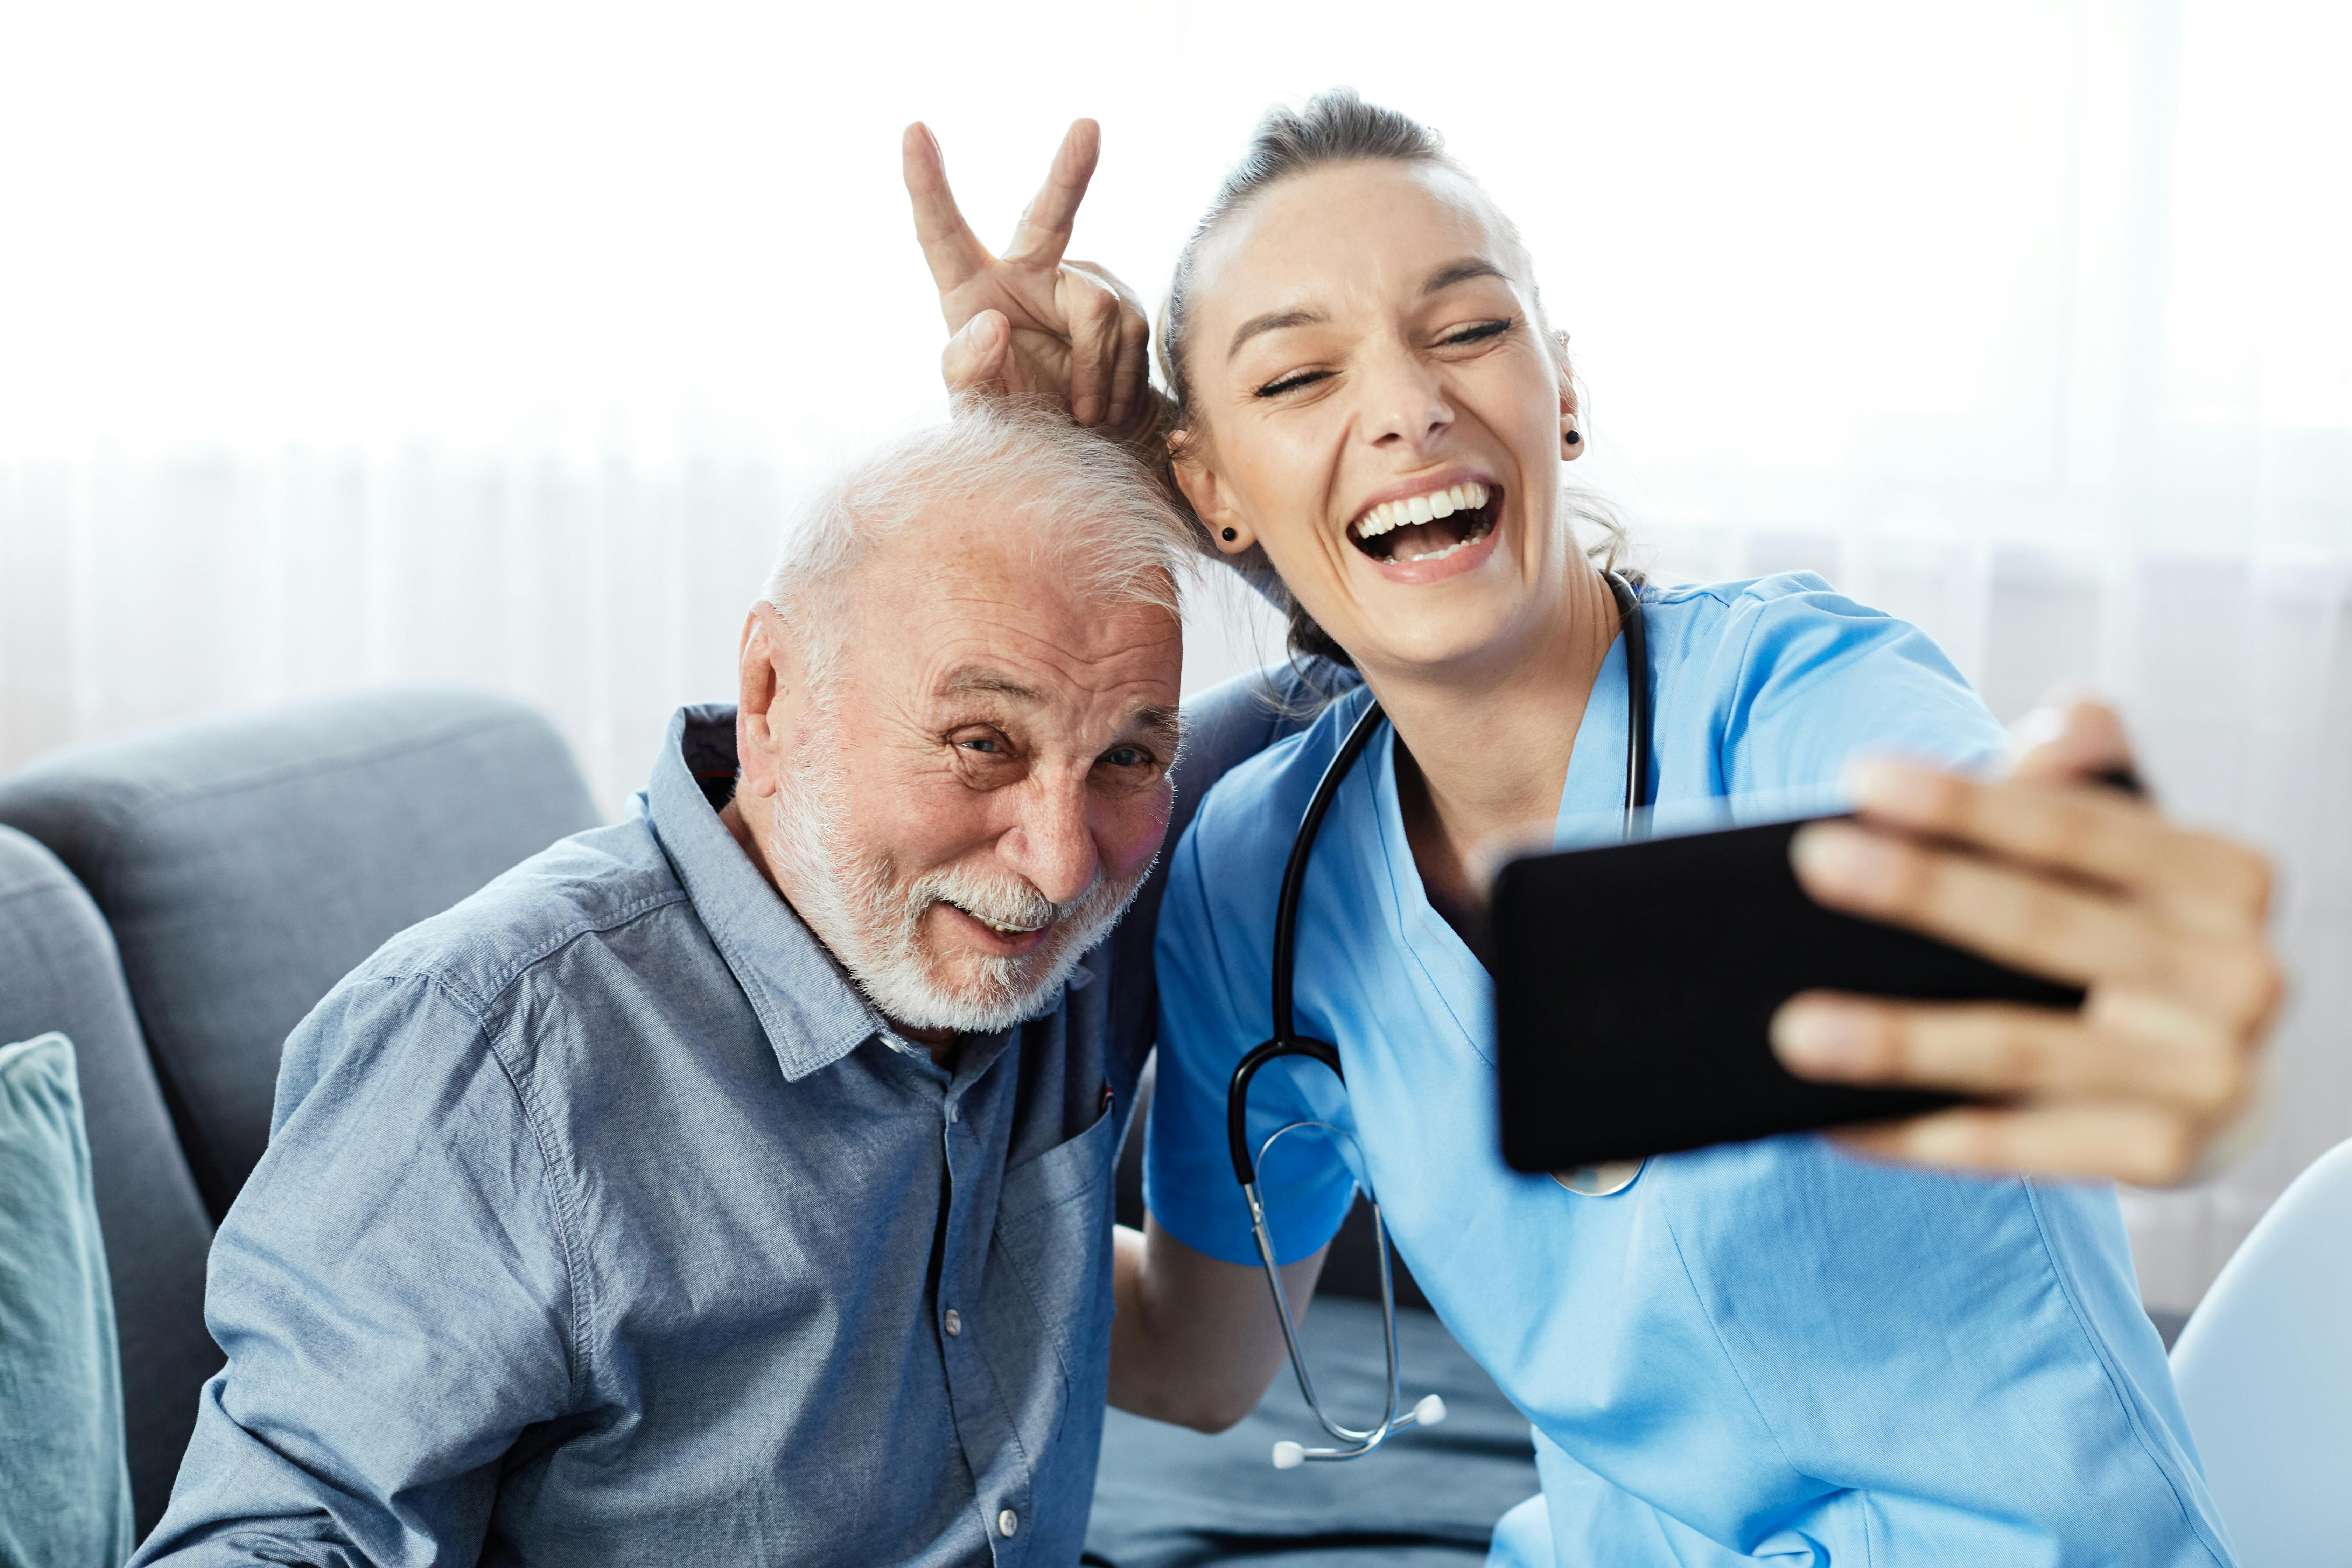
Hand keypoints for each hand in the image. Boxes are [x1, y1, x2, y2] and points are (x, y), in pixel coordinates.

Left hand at [903, 118, 1152, 429]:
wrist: (1073, 446)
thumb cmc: (1010, 418)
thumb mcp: (977, 408)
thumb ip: (970, 371)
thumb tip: (994, 323)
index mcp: (971, 288)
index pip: (940, 232)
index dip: (925, 182)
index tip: (912, 129)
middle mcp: (1025, 272)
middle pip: (1046, 217)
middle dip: (1069, 171)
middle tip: (1086, 129)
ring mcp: (1077, 284)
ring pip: (1100, 308)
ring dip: (1094, 370)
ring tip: (1085, 413)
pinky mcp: (1122, 305)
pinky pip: (1130, 333)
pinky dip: (1118, 380)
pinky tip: (1104, 407)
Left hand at [1772, 700, 2283, 1184]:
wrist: (2224, 1075)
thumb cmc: (2143, 936)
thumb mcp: (2133, 853)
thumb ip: (2090, 780)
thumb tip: (2067, 722)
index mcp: (2227, 881)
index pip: (2077, 827)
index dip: (1967, 801)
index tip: (1858, 778)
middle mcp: (2236, 978)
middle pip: (2043, 926)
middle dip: (1923, 890)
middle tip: (1813, 860)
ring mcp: (2206, 1077)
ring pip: (2017, 1051)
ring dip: (1897, 1040)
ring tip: (1793, 1026)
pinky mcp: (2165, 1158)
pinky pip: (2008, 1145)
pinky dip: (1912, 1132)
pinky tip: (1829, 1119)